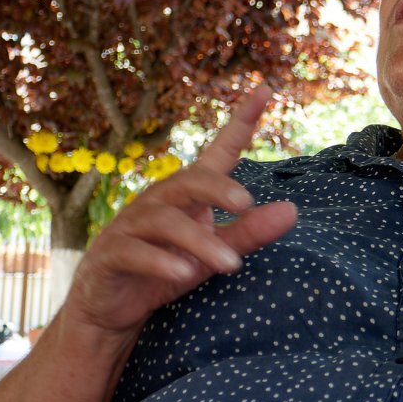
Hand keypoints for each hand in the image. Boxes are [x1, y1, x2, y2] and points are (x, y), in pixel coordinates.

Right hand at [62, 84, 297, 335]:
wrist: (112, 311)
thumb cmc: (168, 270)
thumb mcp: (213, 254)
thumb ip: (248, 233)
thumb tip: (293, 211)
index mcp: (187, 196)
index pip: (217, 152)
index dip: (241, 122)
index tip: (266, 90)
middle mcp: (158, 202)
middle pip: (187, 181)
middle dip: (217, 189)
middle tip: (246, 204)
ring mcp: (130, 227)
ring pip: (164, 221)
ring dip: (199, 242)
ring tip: (231, 264)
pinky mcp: (109, 256)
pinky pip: (132, 252)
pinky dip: (159, 261)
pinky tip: (185, 273)